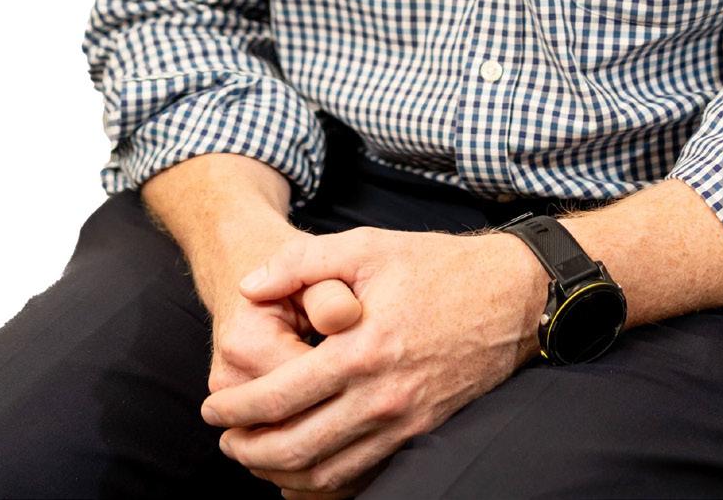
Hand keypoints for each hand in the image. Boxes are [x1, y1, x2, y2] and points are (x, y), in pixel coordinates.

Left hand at [198, 224, 546, 498]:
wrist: (512, 295)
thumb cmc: (437, 266)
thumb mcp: (367, 246)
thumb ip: (302, 262)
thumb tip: (250, 288)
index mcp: (363, 349)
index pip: (281, 397)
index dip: (238, 409)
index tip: (211, 409)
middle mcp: (382, 396)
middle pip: (297, 447)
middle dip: (250, 451)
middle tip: (224, 440)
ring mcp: (404, 421)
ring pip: (327, 472)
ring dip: (280, 473)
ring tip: (254, 456)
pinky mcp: (421, 431)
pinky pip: (361, 475)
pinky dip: (322, 484)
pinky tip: (301, 472)